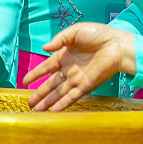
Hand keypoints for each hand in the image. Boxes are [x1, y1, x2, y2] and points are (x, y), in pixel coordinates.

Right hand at [21, 23, 135, 111]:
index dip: (35, 74)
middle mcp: (69, 70)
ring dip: (48, 102)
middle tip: (29, 104)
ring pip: (59, 93)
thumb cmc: (98, 35)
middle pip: (51, 85)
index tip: (24, 82)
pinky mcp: (86, 86)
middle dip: (39, 94)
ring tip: (36, 111)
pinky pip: (72, 97)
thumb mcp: (75, 31)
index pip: (46, 68)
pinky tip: (53, 111)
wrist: (117, 45)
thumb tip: (44, 48)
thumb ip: (59, 39)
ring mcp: (77, 79)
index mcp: (64, 56)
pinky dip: (62, 104)